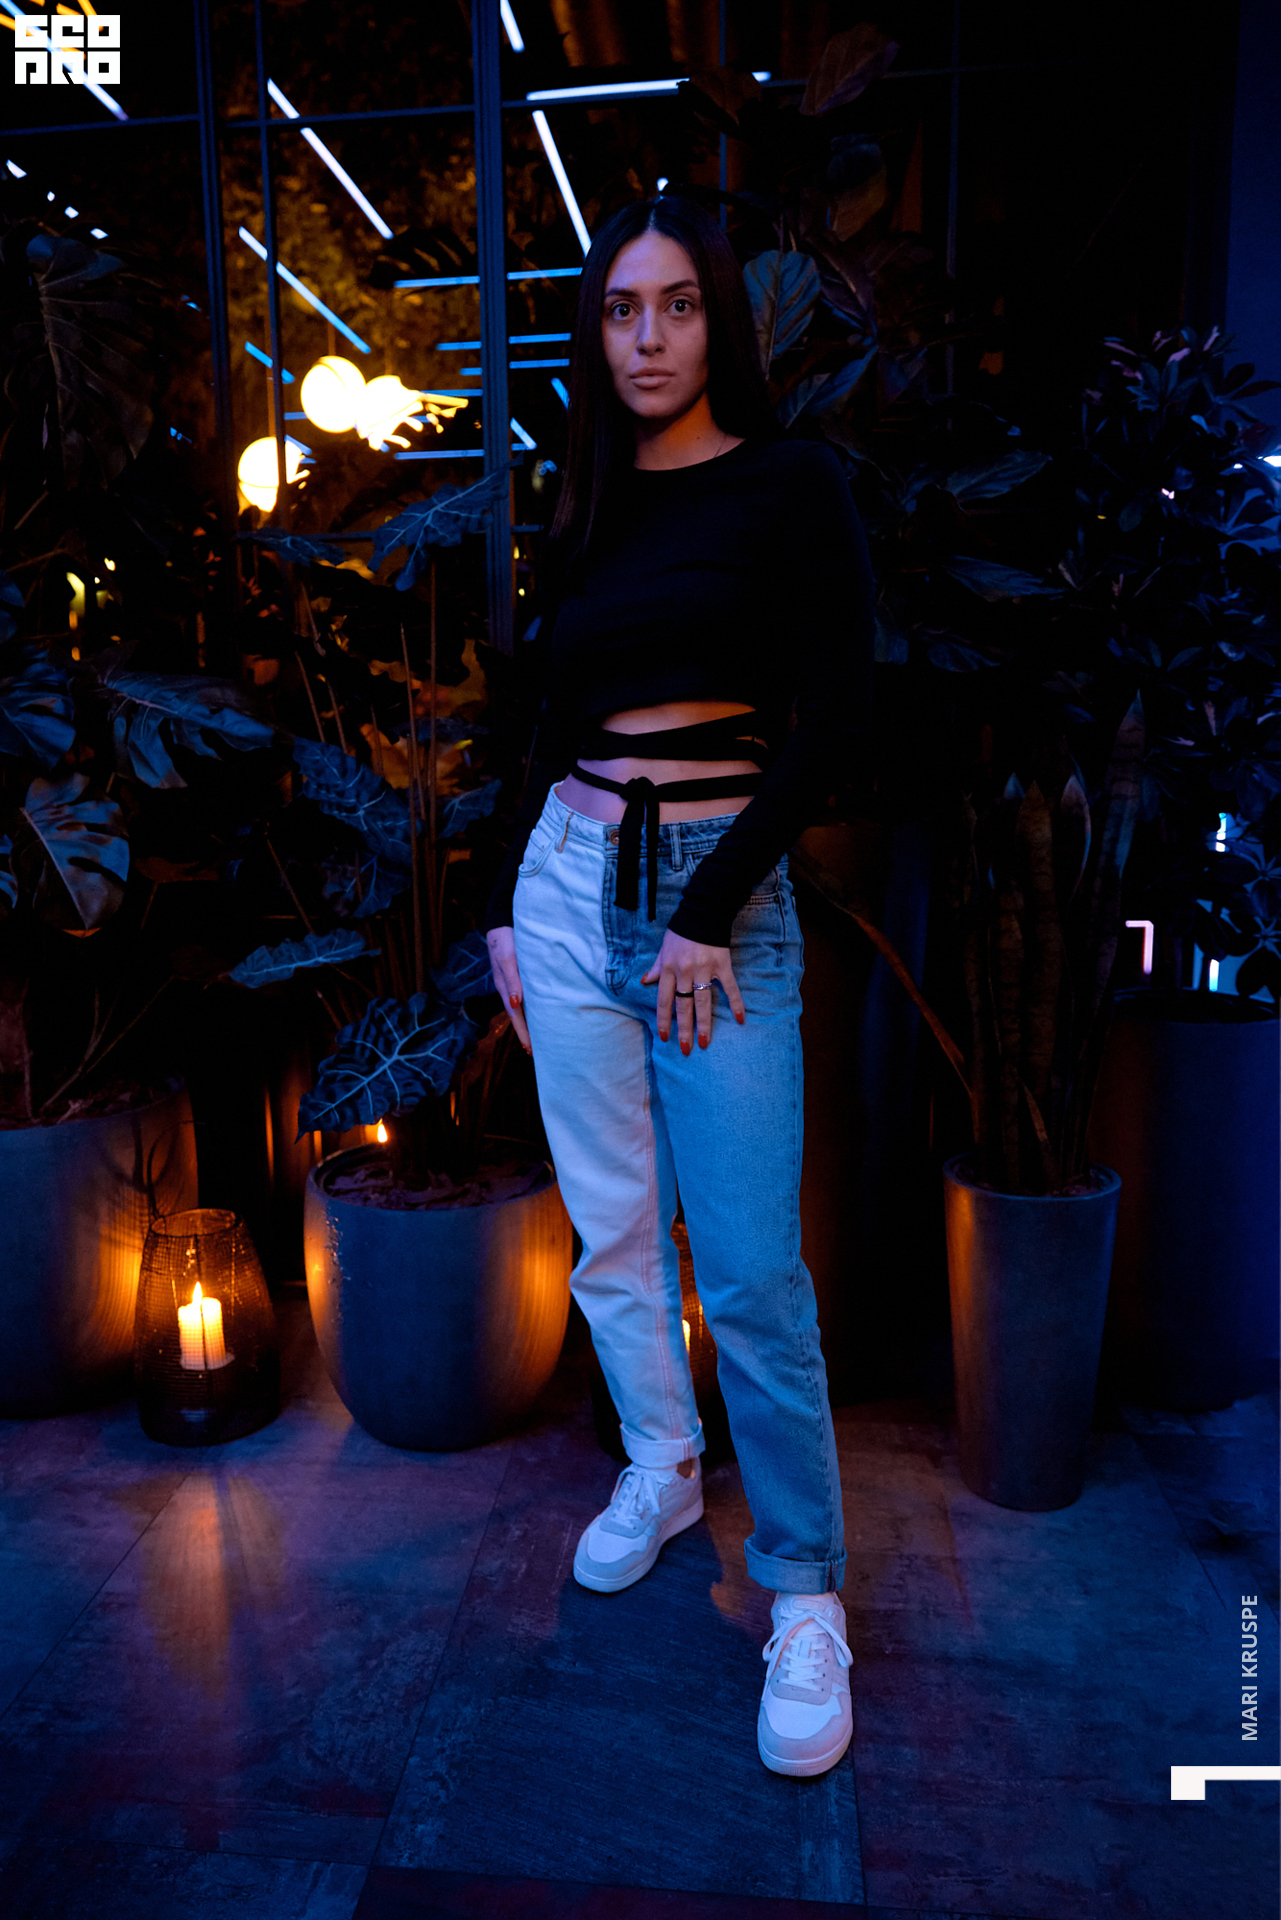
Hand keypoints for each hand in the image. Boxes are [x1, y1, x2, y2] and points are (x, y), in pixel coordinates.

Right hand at [486, 926, 530, 1052]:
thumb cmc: (506, 937)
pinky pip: (529, 995)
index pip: (516, 1015)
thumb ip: (512, 980)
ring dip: (532, 1022)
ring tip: (542, 1038)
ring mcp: (515, 980)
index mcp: (504, 986)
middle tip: (537, 1052)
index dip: (523, 1032)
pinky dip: (534, 1007)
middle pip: (520, 1015)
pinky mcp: (522, 972)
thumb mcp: (507, 958)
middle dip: (527, 1033)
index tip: (530, 1050)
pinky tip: (543, 1011)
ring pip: (525, 1006)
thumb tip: (516, 1004)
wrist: (504, 917)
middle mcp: (510, 987)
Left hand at [642, 930, 744, 1053]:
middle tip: (685, 1049)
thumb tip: (645, 981)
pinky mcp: (721, 966)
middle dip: (683, 1029)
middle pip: (683, 1006)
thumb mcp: (663, 949)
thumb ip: (656, 967)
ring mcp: (704, 970)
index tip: (665, 1037)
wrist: (702, 912)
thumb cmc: (681, 932)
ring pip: (702, 1002)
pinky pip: (729, 988)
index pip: (664, 1000)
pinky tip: (739, 1019)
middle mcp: (684, 972)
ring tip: (704, 1042)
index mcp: (669, 969)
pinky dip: (735, 1003)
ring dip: (703, 1024)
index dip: (664, 1020)